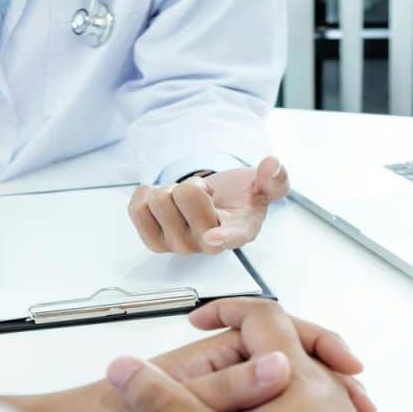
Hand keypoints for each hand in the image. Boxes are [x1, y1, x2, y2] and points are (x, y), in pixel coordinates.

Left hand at [6, 308, 372, 411]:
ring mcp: (223, 411)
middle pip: (289, 368)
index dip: (316, 345)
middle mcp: (222, 378)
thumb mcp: (174, 403)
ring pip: (283, 404)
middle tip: (363, 402)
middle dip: (329, 380)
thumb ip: (225, 387)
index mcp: (212, 355)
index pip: (277, 336)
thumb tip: (279, 366)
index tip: (346, 364)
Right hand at [107, 299, 412, 411]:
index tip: (203, 317)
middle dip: (261, 332)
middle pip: (296, 336)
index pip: (261, 315)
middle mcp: (320, 387)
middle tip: (240, 331)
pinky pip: (324, 408)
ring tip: (258, 376)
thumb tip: (128, 374)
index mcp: (290, 373)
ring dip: (282, 368)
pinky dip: (298, 404)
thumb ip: (166, 407)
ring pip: (314, 374)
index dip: (226, 308)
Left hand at [128, 156, 289, 254]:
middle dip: (193, 183)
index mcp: (239, 232)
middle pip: (185, 196)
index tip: (213, 237)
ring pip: (160, 201)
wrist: (216, 205)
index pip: (230, 236)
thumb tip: (272, 164)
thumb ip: (275, 177)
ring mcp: (179, 247)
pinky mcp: (155, 242)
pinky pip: (137, 209)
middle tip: (205, 195)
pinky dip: (147, 195)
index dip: (221, 235)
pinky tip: (165, 200)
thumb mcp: (264, 185)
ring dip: (171, 190)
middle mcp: (207, 245)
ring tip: (186, 201)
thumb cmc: (239, 198)